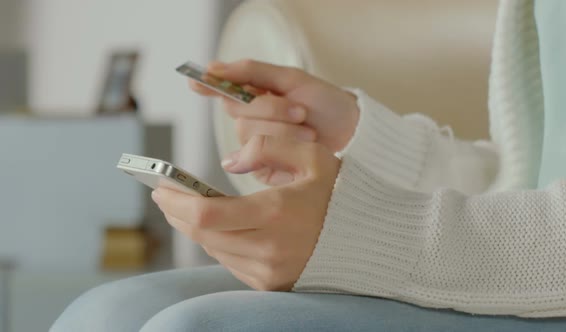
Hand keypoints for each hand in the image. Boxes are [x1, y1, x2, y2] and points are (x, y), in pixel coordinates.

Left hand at [151, 135, 340, 290]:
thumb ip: (270, 147)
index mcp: (275, 213)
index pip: (206, 215)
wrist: (368, 238)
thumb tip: (229, 162)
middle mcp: (268, 248)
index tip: (160, 187)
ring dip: (196, 228)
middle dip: (177, 213)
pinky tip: (218, 227)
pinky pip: (230, 262)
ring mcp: (268, 271)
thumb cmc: (341, 194)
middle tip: (166, 194)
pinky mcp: (270, 283)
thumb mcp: (313, 156)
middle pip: (202, 234)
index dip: (175, 201)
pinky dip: (218, 243)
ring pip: (213, 249)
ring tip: (187, 207)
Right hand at [190, 59, 359, 152]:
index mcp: (254, 97)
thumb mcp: (293, 79)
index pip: (222, 90)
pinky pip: (259, 156)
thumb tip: (213, 68)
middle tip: (301, 112)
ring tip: (310, 131)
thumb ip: (252, 71)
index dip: (206, 85)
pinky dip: (284, 148)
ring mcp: (255, 146)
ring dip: (283, 131)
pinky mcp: (263, 169)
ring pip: (248, 134)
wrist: (353, 135)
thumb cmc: (326, 104)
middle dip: (271, 110)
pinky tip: (302, 146)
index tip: (194, 81)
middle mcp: (250, 121)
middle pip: (237, 112)